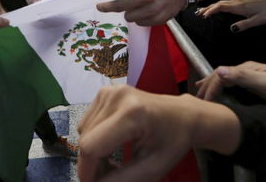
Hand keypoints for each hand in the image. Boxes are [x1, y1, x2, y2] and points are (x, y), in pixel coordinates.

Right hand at [78, 85, 196, 181]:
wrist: (182, 115)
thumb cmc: (172, 142)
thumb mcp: (152, 168)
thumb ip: (121, 180)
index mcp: (132, 114)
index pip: (91, 146)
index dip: (87, 170)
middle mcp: (117, 97)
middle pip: (85, 138)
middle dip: (92, 162)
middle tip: (110, 174)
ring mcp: (109, 91)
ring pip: (83, 131)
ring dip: (92, 150)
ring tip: (113, 159)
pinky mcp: (105, 92)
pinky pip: (87, 121)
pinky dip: (94, 136)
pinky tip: (111, 142)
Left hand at [91, 0, 184, 25]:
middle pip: (117, 6)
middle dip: (105, 7)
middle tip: (100, 6)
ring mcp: (152, 8)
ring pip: (128, 17)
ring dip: (128, 13)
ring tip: (135, 6)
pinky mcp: (158, 19)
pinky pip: (139, 23)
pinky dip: (139, 19)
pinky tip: (145, 12)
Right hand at [195, 0, 265, 31]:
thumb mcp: (257, 21)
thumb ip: (244, 25)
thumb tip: (231, 29)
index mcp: (239, 7)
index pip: (221, 7)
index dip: (211, 10)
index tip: (204, 16)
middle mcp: (237, 3)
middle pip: (219, 3)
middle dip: (208, 8)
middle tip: (198, 14)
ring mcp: (238, 2)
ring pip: (222, 3)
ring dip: (212, 6)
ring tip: (203, 11)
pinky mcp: (240, 3)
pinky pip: (226, 3)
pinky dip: (218, 6)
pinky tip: (216, 9)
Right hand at [196, 61, 265, 110]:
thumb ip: (244, 76)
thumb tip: (218, 70)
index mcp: (249, 68)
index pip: (221, 74)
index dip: (209, 87)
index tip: (202, 102)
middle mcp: (251, 70)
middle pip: (222, 75)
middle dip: (207, 85)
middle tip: (195, 99)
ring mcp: (256, 78)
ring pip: (227, 80)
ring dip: (213, 87)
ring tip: (202, 94)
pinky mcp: (261, 88)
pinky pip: (236, 87)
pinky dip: (224, 90)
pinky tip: (223, 94)